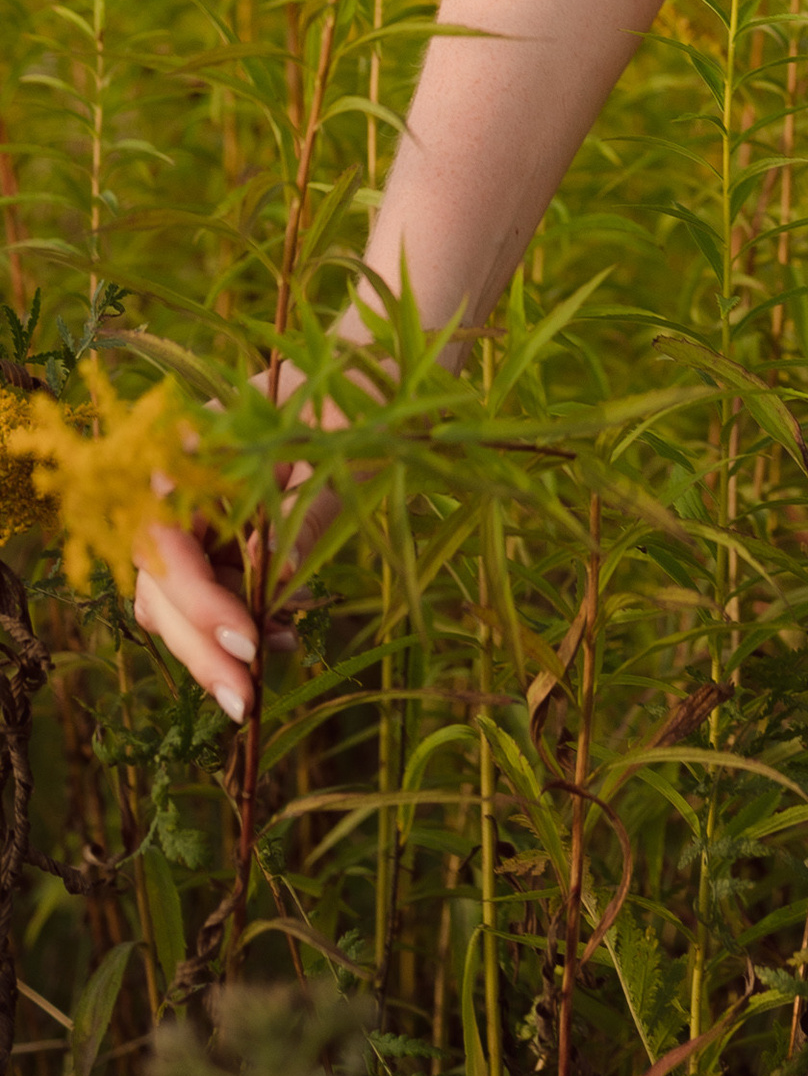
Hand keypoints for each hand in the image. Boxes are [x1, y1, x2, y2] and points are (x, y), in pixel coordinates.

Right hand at [133, 362, 331, 726]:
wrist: (381, 373)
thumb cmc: (362, 395)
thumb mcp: (343, 450)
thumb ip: (308, 511)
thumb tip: (277, 580)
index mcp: (190, 442)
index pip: (163, 538)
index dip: (196, 598)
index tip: (247, 639)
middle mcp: (178, 480)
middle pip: (157, 581)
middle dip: (197, 645)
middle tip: (244, 702)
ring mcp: (195, 510)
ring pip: (175, 597)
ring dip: (213, 642)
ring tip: (274, 659)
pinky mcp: (218, 534)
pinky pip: (209, 590)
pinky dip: (235, 622)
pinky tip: (280, 637)